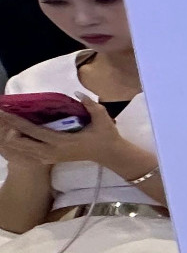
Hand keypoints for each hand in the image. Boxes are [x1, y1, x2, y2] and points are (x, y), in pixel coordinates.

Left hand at [0, 107, 145, 174]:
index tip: (4, 112)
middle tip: (0, 116)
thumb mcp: (102, 118)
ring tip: (5, 124)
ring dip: (11, 138)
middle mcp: (52, 151)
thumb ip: (90, 105)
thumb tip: (76, 93)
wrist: (109, 154)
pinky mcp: (50, 159)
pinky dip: (18, 145)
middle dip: (8, 130)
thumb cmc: (106, 135)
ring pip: (21, 150)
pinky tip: (14, 135)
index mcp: (61, 142)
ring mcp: (50, 157)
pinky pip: (27, 154)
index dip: (16, 122)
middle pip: (21, 143)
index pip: (33, 131)